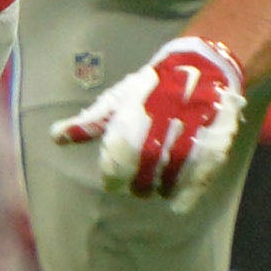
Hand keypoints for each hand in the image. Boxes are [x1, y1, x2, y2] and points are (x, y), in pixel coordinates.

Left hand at [56, 35, 245, 199]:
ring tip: (157, 189)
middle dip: (138, 184)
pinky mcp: (214, 140)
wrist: (200, 67)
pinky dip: (189, 193)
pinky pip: (201, 173)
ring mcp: (190, 132)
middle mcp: (161, 123)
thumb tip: (56, 137)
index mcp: (133, 114)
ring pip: (173, 173)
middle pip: (145, 168)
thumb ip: (90, 123)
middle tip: (136, 188)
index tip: (114, 182)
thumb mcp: (118, 100)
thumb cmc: (151, 87)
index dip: (114, 176)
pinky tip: (178, 203)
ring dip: (162, 188)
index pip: (118, 157)